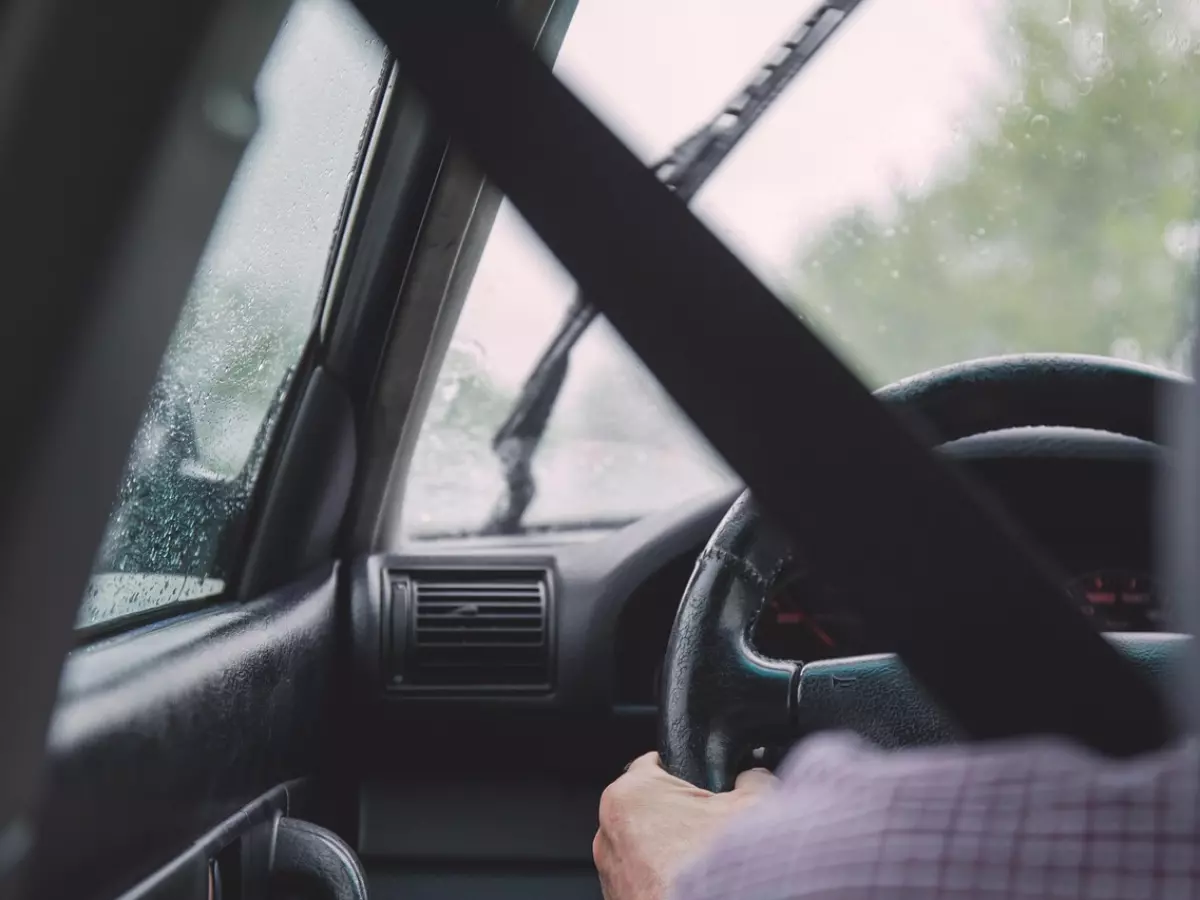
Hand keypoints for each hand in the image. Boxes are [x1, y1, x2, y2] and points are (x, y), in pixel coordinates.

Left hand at [593, 752, 776, 899]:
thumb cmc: (718, 866)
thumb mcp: (754, 803)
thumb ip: (750, 778)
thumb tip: (753, 776)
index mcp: (630, 793)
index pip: (654, 765)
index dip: (686, 773)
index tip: (704, 785)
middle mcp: (609, 831)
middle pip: (649, 808)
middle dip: (679, 816)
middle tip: (712, 831)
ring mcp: (610, 871)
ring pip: (644, 847)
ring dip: (670, 852)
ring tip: (705, 863)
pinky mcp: (617, 898)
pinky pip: (643, 878)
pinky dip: (663, 880)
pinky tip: (693, 886)